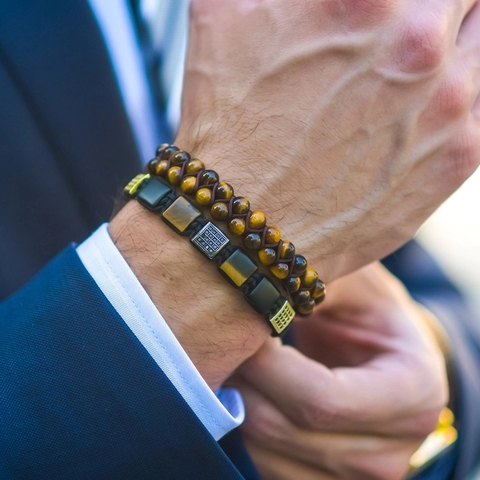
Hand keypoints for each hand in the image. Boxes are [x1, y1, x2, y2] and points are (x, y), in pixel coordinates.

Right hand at [110, 0, 479, 387]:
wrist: (245, 225)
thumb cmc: (229, 130)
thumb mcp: (223, 18)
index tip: (378, 12)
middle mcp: (419, 44)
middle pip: (462, 0)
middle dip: (433, 8)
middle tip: (401, 32)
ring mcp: (450, 103)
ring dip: (458, 43)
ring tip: (410, 69)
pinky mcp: (459, 156)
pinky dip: (462, 92)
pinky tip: (424, 107)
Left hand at [233, 264, 447, 479]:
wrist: (376, 344)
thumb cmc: (364, 306)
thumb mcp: (351, 279)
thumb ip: (312, 284)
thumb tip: (252, 291)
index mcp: (414, 393)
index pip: (322, 399)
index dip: (269, 366)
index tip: (242, 327)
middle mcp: (394, 449)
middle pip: (287, 429)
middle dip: (244, 381)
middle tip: (223, 341)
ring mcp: (359, 475)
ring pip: (266, 455)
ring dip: (235, 407)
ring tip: (231, 361)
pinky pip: (264, 468)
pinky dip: (242, 430)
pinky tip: (242, 390)